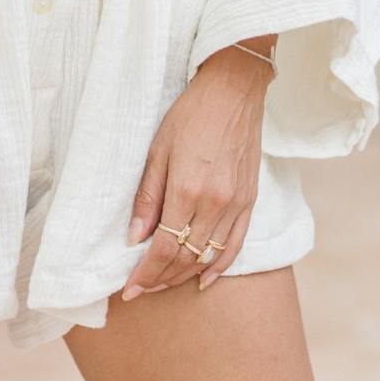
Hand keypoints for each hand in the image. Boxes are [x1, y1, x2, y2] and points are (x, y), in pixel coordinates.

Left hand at [120, 48, 269, 297]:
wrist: (233, 90)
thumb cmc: (190, 113)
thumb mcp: (157, 148)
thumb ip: (148, 196)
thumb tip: (135, 237)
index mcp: (187, 190)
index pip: (163, 247)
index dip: (145, 273)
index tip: (129, 288)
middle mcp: (214, 204)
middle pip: (185, 257)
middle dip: (160, 278)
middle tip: (141, 289)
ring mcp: (236, 204)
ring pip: (209, 256)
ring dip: (184, 275)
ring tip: (163, 284)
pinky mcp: (250, 201)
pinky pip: (236, 245)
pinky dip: (220, 267)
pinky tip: (205, 279)